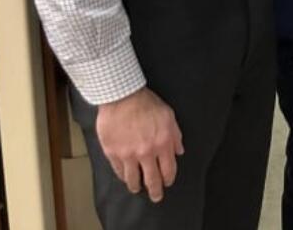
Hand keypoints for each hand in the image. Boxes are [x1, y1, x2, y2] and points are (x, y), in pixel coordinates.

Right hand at [95, 87, 183, 202]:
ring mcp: (128, 155)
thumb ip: (176, 135)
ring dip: (136, 187)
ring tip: (137, 189)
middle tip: (156, 196)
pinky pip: (118, 171)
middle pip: (152, 179)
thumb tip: (179, 151)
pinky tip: (125, 177)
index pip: (168, 169)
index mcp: (162, 143)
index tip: (168, 182)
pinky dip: (123, 176)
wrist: (122, 96)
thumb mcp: (169, 116)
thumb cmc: (146, 103)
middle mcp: (146, 152)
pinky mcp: (112, 153)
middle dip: (155, 191)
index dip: (169, 179)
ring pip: (133, 179)